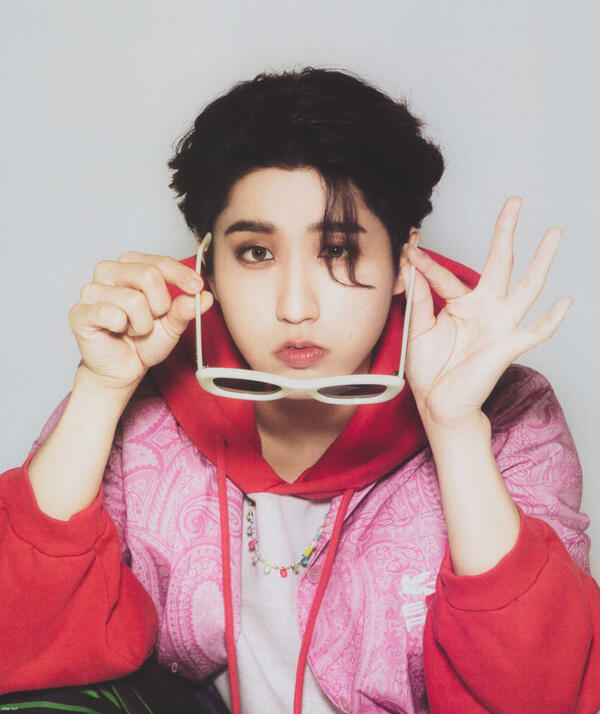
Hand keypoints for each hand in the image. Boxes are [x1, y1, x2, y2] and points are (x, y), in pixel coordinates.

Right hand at [69, 251, 213, 391]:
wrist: (122, 369)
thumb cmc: (144, 341)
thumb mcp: (172, 325)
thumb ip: (185, 309)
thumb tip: (204, 296)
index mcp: (131, 266)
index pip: (160, 262)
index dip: (181, 275)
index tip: (197, 287)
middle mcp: (109, 272)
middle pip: (148, 274)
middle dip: (161, 304)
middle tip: (155, 319)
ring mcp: (91, 290)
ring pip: (133, 299)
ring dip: (142, 323)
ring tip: (134, 329)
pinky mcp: (80, 312)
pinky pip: (110, 314)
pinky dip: (121, 327)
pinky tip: (117, 330)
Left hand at [400, 197, 572, 426]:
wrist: (438, 404)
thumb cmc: (430, 369)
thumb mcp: (417, 329)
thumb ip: (419, 299)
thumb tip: (413, 267)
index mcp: (460, 304)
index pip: (445, 275)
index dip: (425, 263)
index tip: (409, 247)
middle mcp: (484, 308)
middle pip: (499, 263)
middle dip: (506, 233)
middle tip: (514, 202)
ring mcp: (500, 325)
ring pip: (526, 288)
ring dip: (541, 261)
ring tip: (553, 233)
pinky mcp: (508, 346)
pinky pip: (535, 331)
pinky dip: (551, 319)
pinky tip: (565, 302)